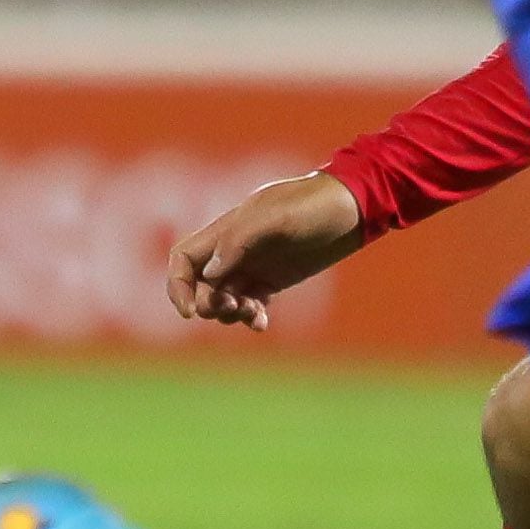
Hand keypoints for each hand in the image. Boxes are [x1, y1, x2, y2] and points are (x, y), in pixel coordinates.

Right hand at [166, 171, 367, 326]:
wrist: (351, 207)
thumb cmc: (314, 205)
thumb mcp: (278, 217)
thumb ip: (240, 241)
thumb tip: (209, 274)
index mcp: (226, 229)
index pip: (183, 259)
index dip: (178, 287)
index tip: (190, 312)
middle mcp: (234, 249)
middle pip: (200, 285)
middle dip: (208, 304)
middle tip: (235, 307)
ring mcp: (253, 265)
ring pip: (223, 298)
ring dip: (229, 313)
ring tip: (253, 314)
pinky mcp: (273, 279)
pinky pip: (249, 304)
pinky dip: (250, 317)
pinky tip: (262, 323)